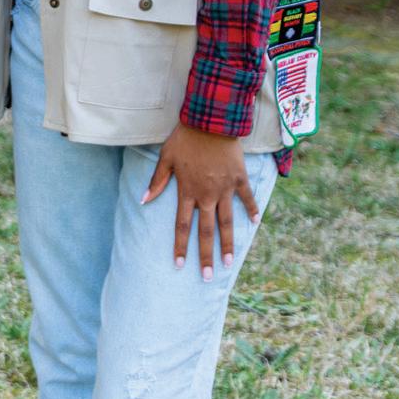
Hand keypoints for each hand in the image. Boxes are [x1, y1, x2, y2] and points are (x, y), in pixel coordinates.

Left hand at [142, 123, 260, 277]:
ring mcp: (224, 188)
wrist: (210, 121)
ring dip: (228, 244)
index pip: (181, 225)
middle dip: (205, 255)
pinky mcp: (239, 179)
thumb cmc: (184, 138)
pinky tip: (255, 224)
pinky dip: (251, 210)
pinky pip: (246, 198)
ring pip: (227, 222)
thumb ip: (157, 181)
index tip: (179, 265)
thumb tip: (143, 200)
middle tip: (206, 277)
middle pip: (206, 231)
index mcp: (187, 191)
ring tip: (228, 263)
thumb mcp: (166, 158)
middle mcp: (206, 195)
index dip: (180, 246)